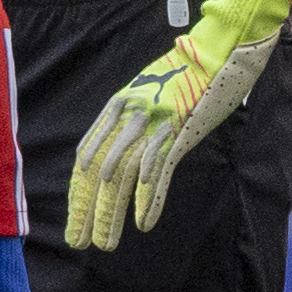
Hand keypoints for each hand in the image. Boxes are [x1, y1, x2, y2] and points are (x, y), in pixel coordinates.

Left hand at [67, 0, 291, 250]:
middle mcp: (128, 113)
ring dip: (112, 213)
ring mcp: (153, 121)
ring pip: (122, 175)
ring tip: (107, 243)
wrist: (216, 49)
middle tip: (79, 242)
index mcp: (117, 105)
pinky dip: (150, 199)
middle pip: (98, 172)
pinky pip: (158, 169)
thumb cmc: (184, 74)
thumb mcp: (147, 93)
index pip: (86, 155)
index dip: (78, 193)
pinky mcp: (178, 128)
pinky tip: (143, 222)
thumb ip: (130, 119)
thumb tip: (115, 155)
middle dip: (86, 211)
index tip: (74, 222)